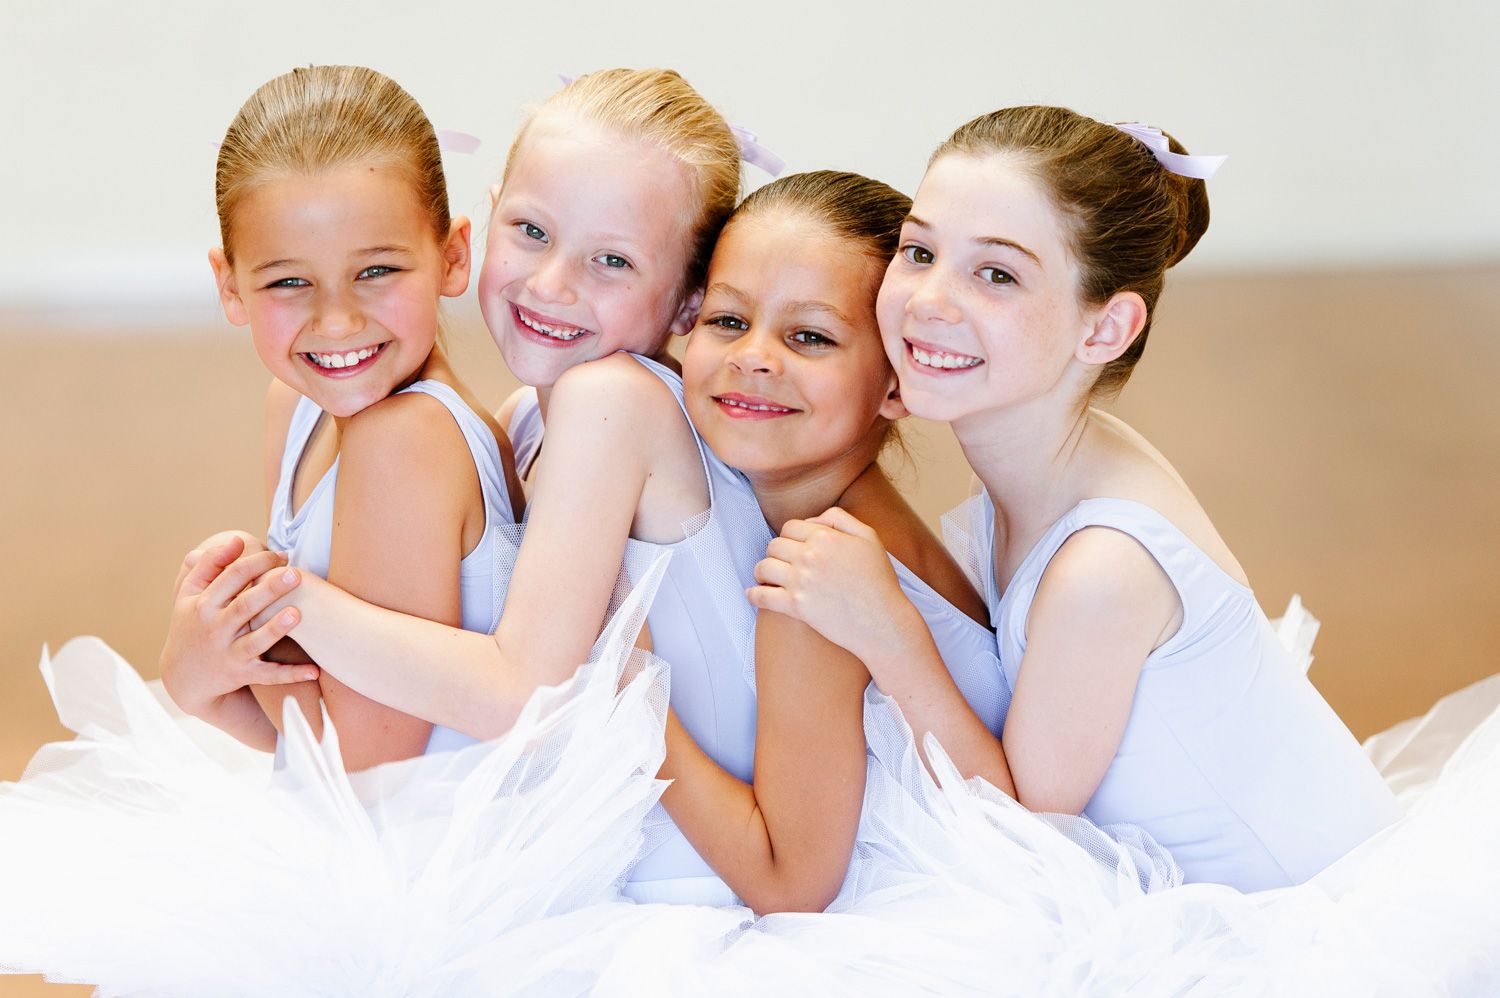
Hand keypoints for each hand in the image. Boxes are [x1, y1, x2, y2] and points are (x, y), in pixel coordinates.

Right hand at [160, 536, 313, 717]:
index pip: (231, 577)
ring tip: (298, 613)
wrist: (183, 676)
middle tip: (295, 573)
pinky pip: (269, 675)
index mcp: (203, 605)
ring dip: (276, 628)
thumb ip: (209, 565)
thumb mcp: (189, 595)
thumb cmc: (193, 625)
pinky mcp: (242, 675)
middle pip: (244, 606)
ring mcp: (229, 654)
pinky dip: (290, 674)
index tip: (281, 555)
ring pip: (255, 641)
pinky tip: (314, 670)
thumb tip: (236, 540)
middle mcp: (215, 629)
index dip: (257, 563)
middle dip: (269, 589)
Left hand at [747, 507, 916, 665]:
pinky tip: (753, 594)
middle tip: (782, 564)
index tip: (794, 548)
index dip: (790, 536)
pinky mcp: (796, 607)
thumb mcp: (869, 538)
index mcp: (825, 537)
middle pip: (774, 545)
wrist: (883, 622)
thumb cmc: (879, 581)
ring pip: (763, 567)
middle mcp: (809, 556)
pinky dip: (754, 594)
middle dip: (777, 553)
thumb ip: (840, 519)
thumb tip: (813, 520)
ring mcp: (800, 581)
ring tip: (768, 578)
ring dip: (763, 572)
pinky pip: (762, 596)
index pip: (790, 527)